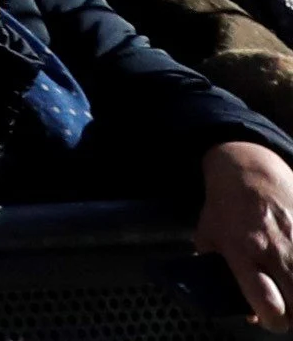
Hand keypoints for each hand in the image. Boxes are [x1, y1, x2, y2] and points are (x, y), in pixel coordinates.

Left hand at [199, 141, 292, 326]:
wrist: (249, 171)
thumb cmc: (225, 207)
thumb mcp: (207, 237)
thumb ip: (217, 271)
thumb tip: (241, 306)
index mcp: (243, 253)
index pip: (267, 302)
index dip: (270, 320)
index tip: (266, 318)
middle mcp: (273, 250)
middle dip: (292, 314)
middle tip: (285, 309)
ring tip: (290, 291)